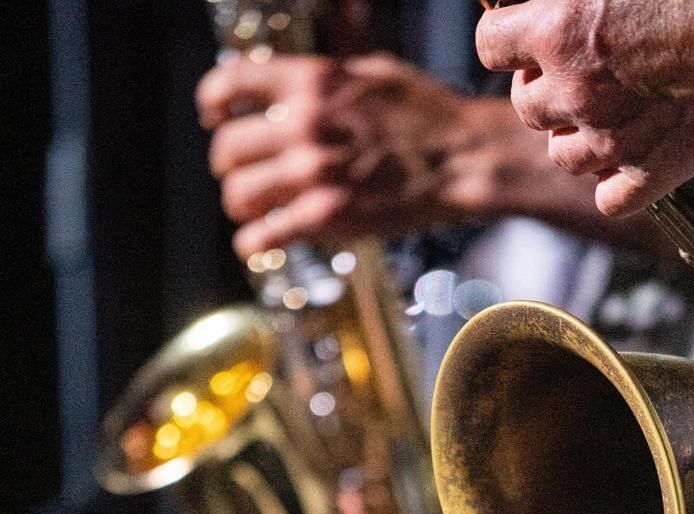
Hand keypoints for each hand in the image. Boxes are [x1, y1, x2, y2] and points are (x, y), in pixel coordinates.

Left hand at [196, 54, 483, 256]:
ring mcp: (311, 173)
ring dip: (240, 205)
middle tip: (239, 176)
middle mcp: (302, 124)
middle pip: (228, 148)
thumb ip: (329, 77)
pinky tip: (255, 244)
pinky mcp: (325, 216)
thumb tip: (302, 81)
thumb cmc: (430, 116)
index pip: (230, 86)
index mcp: (310, 81)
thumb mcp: (374, 73)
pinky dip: (252, 243)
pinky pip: (263, 235)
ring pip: (239, 194)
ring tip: (251, 212)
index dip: (214, 105)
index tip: (214, 119)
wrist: (463, 158)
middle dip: (228, 165)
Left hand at [475, 0, 693, 215]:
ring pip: (562, 155)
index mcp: (560, 28)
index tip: (529, 37)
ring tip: (610, 113)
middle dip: (545, 90)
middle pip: (527, 106)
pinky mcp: (649, 175)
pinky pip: (608, 199)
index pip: (490, 45)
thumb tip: (547, 4)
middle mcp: (576, 89)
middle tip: (582, 73)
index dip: (508, 42)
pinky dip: (616, 183)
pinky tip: (634, 158)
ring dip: (577, 136)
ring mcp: (610, 139)